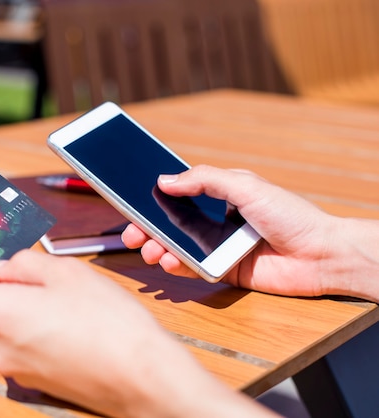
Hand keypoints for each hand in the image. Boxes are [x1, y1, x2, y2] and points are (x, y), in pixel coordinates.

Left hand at [0, 242, 273, 416]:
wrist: (143, 377)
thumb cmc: (109, 323)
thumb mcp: (66, 271)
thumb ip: (25, 262)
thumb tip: (5, 266)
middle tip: (14, 256)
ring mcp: (13, 367)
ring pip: (4, 322)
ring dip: (17, 302)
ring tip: (54, 290)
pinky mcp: (33, 379)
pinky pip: (19, 342)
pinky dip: (29, 324)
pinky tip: (60, 316)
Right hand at [122, 165, 361, 298]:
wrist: (321, 255)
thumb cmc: (290, 214)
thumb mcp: (245, 186)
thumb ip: (204, 180)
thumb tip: (164, 180)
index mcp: (220, 195)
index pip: (178, 193)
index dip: (153, 197)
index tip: (130, 199)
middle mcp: (215, 220)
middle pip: (170, 222)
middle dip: (146, 227)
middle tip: (130, 233)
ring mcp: (217, 246)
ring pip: (176, 246)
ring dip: (156, 247)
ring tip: (147, 248)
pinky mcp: (222, 270)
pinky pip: (192, 268)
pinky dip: (176, 265)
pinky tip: (168, 262)